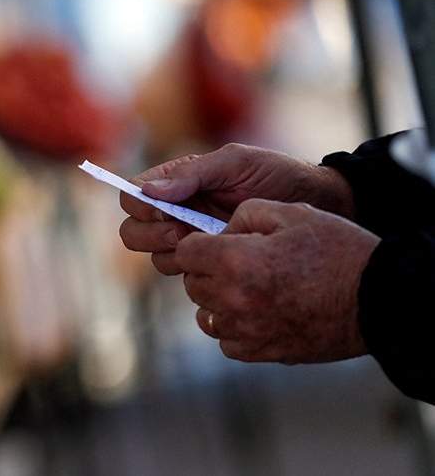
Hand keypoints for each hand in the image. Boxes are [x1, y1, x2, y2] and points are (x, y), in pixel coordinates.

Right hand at [119, 143, 353, 274]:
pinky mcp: (210, 264)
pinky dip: (193, 271)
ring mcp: (192, 240)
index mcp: (178, 181)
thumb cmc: (280, 177)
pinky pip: (184, 274)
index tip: (165, 209)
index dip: (140, 205)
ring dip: (172, 254)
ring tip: (207, 244)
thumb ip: (193, 174)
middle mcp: (177, 212)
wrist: (321, 208)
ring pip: (155, 257)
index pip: (133, 195)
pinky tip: (221, 261)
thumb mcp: (238, 164)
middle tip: (182, 232)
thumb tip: (150, 191)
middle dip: (151, 234)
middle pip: (133, 230)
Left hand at [175, 199, 379, 363]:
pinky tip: (258, 310)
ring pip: (207, 314)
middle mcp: (233, 299)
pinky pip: (226, 340)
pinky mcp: (262, 352)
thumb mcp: (292, 213)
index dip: (198, 243)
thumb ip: (245, 214)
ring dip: (218, 299)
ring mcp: (246, 330)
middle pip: (193, 283)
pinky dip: (234, 327)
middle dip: (208, 270)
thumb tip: (221, 233)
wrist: (379, 299)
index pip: (185, 252)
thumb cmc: (337, 250)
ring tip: (249, 286)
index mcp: (235, 261)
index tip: (215, 242)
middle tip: (238, 261)